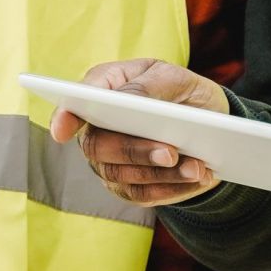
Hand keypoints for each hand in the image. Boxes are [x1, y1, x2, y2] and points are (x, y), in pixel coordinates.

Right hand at [49, 58, 227, 205]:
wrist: (207, 121)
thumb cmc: (180, 90)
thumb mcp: (171, 76)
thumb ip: (145, 85)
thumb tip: (123, 100)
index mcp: (102, 91)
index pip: (72, 105)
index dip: (63, 118)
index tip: (63, 129)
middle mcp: (96, 130)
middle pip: (97, 148)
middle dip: (135, 151)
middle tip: (171, 152)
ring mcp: (109, 162)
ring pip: (123, 176)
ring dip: (163, 174)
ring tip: (197, 167)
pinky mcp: (129, 187)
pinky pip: (143, 195)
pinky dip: (172, 188)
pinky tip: (197, 177)